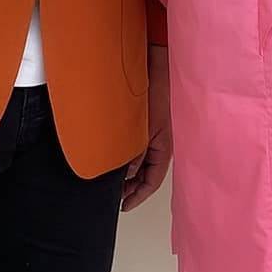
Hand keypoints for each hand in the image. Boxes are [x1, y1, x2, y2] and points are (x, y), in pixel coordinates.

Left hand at [122, 45, 172, 211]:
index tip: (123, 206)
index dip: (138, 196)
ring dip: (124, 170)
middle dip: (129, 186)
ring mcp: (150, 134)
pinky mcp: (142, 123)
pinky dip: (122, 154)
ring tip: (107, 177)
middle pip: (144, 174)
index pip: (152, 182)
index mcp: (164, 149)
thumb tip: (126, 174)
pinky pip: (132, 146)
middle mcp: (158, 144)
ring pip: (137, 161)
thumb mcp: (146, 128)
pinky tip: (108, 154)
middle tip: (110, 194)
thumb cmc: (159, 93)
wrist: (158, 66)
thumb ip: (136, 152)